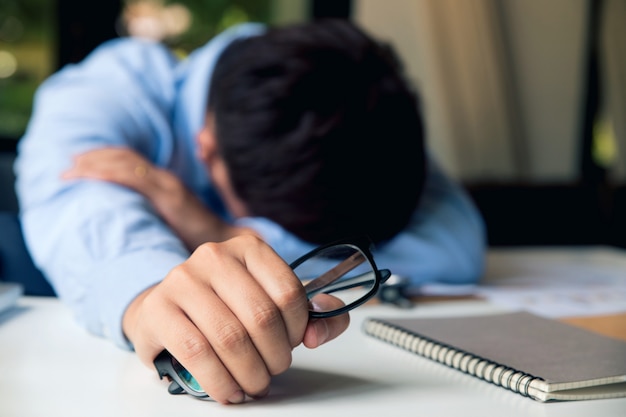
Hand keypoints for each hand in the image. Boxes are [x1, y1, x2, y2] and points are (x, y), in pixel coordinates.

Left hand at [63, 147, 249, 248]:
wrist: (223, 242)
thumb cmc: (198, 238)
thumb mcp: (172, 221)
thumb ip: (154, 214)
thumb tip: (131, 219)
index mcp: (166, 183)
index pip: (132, 160)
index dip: (105, 157)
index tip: (80, 162)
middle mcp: (166, 179)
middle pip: (124, 157)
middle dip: (94, 158)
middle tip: (69, 165)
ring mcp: (168, 186)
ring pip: (125, 164)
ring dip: (95, 164)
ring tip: (71, 171)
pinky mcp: (168, 196)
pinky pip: (134, 178)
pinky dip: (109, 173)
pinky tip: (90, 175)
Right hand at [123, 235, 349, 403]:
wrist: (167, 309)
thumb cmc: (225, 307)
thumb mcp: (271, 301)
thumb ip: (312, 314)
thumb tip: (318, 333)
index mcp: (249, 248)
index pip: (288, 291)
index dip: (298, 328)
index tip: (292, 344)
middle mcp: (215, 256)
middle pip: (261, 316)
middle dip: (275, 357)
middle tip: (272, 371)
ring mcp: (182, 280)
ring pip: (230, 337)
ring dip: (249, 373)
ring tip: (253, 384)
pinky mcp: (158, 309)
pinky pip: (197, 353)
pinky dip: (219, 381)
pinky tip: (228, 390)